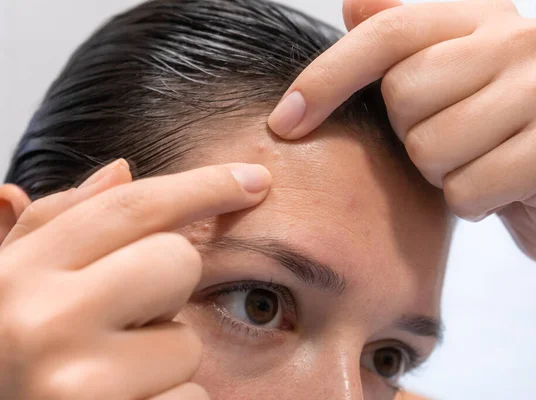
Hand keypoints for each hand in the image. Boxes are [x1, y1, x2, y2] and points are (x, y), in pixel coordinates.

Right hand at [0, 161, 270, 398]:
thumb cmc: (9, 362)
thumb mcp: (11, 287)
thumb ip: (60, 226)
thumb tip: (122, 170)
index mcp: (18, 276)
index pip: (131, 207)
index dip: (202, 185)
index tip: (253, 179)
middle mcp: (43, 323)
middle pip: (176, 262)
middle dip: (167, 289)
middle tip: (123, 322)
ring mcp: (77, 386)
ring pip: (187, 342)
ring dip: (161, 362)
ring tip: (107, 380)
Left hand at [268, 0, 535, 277]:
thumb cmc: (489, 136)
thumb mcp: (443, 85)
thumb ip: (399, 42)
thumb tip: (355, 1)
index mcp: (486, 16)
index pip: (387, 34)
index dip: (327, 77)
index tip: (285, 122)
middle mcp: (525, 39)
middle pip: (403, 94)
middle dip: (410, 135)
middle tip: (448, 142)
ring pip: (431, 148)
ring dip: (439, 173)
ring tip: (474, 164)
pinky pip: (466, 190)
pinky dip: (469, 203)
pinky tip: (497, 190)